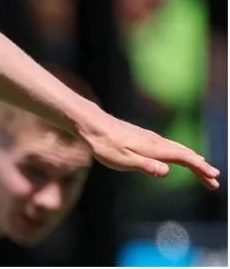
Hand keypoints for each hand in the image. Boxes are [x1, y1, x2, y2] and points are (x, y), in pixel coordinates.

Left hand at [80, 113, 220, 189]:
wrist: (91, 125)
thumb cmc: (105, 145)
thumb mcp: (123, 160)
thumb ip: (146, 166)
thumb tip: (167, 172)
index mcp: (155, 148)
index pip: (184, 158)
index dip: (200, 169)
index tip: (213, 178)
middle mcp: (156, 141)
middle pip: (185, 154)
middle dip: (201, 167)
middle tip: (215, 180)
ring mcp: (150, 138)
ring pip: (178, 150)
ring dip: (193, 161)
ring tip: (204, 170)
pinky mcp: (143, 137)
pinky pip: (169, 147)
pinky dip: (180, 154)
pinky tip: (179, 157)